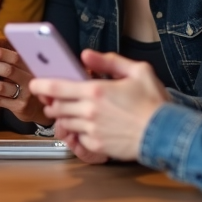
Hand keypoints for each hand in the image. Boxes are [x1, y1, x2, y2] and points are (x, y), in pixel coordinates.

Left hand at [0, 31, 50, 124]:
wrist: (39, 105)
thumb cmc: (23, 78)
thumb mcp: (17, 62)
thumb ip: (2, 46)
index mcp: (28, 64)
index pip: (15, 56)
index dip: (1, 52)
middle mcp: (29, 77)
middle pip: (7, 70)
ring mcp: (25, 93)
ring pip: (1, 87)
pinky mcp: (20, 106)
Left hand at [29, 50, 168, 161]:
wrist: (166, 133)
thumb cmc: (154, 102)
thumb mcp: (137, 71)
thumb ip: (109, 61)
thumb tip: (86, 55)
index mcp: (95, 91)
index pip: (56, 88)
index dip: (41, 85)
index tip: (35, 84)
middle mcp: (89, 111)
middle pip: (56, 107)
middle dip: (52, 103)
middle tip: (56, 99)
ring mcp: (92, 130)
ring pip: (65, 123)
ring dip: (64, 117)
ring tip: (73, 111)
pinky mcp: (97, 146)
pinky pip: (78, 139)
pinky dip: (78, 133)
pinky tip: (89, 127)